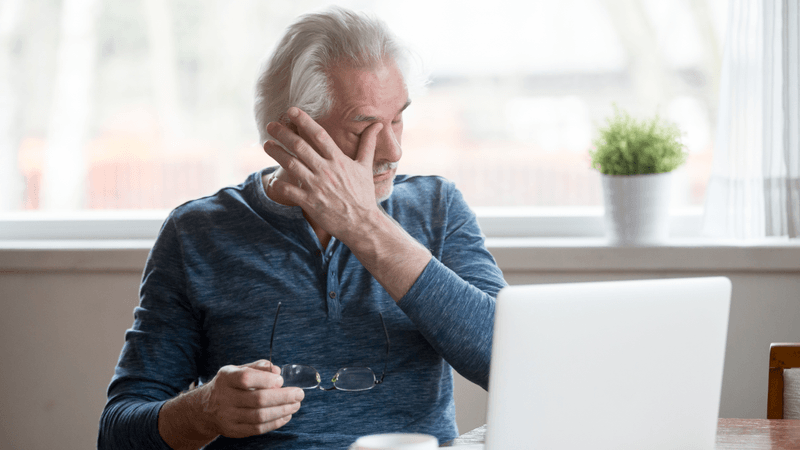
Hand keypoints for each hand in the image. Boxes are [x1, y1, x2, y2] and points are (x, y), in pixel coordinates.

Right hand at [197, 360, 302, 438]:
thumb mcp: (238, 370)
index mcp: (226, 378)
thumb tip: (277, 370)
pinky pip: (258, 429)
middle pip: (257, 400)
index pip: (246, 378)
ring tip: (296, 404)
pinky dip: (275, 423)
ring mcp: (228, 416)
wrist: (206, 408)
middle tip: (299, 394)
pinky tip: (286, 415)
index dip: (266, 379)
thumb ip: (258, 367)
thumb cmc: (230, 385)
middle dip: (283, 397)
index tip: (281, 380)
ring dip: (282, 411)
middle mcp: (224, 398)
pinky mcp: (233, 430)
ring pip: (260, 416)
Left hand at [263, 107, 383, 242]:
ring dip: (276, 153)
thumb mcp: (365, 167)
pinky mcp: (310, 202)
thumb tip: (378, 125)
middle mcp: (326, 170)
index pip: (319, 135)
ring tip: (266, 144)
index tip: (291, 110)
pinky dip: (279, 183)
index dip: (304, 121)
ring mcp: (316, 186)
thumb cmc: (363, 195)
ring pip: (291, 164)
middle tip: (270, 125)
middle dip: (283, 133)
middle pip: (300, 146)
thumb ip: (368, 144)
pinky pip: (289, 190)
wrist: (362, 223)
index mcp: (338, 160)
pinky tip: (272, 178)